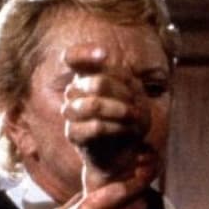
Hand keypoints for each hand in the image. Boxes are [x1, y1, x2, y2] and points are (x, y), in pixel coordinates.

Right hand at [62, 43, 152, 188]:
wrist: (122, 155)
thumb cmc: (128, 121)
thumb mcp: (135, 97)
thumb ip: (126, 80)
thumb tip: (115, 72)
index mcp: (87, 78)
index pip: (73, 57)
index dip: (84, 53)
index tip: (104, 55)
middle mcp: (74, 92)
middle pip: (98, 82)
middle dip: (125, 94)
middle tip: (138, 106)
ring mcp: (70, 113)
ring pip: (94, 105)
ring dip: (122, 111)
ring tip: (135, 118)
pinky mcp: (73, 134)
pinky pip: (96, 127)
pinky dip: (118, 128)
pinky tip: (128, 131)